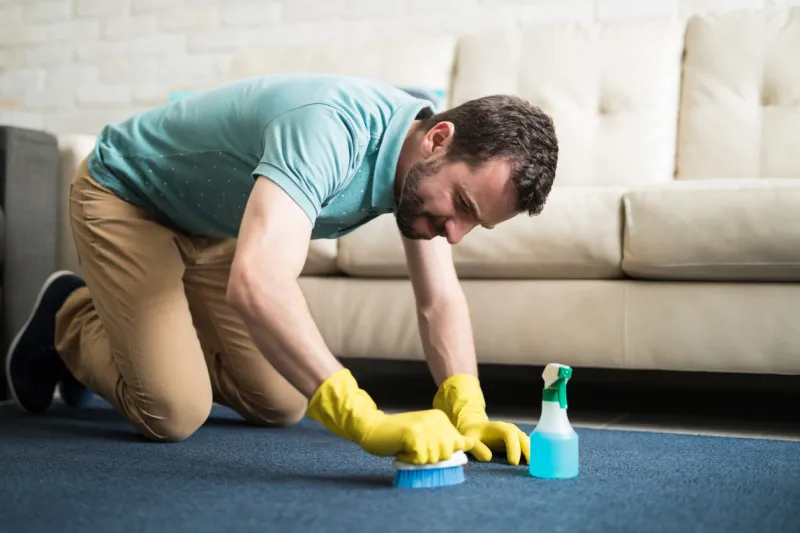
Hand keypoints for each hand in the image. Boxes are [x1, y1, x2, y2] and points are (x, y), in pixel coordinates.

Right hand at [306, 368, 475, 463]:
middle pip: (447, 454)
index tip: (477, 457)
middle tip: (416, 450)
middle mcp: (436, 420)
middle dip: (432, 458)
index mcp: (441, 418)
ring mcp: (425, 426)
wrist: (372, 428)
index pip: (462, 441)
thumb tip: (471, 445)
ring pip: (433, 459)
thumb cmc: (398, 436)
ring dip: (418, 459)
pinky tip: (401, 450)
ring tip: (407, 448)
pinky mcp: (413, 435)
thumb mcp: (426, 435)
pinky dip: (408, 460)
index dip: (466, 450)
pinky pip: (419, 460)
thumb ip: (445, 440)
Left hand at [433, 374, 529, 465]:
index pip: (510, 434)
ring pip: (528, 443)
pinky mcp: (519, 442)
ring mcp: (517, 435)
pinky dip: (532, 456)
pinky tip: (534, 467)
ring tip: (534, 469)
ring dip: (532, 454)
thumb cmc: (473, 434)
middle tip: (529, 467)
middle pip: (523, 438)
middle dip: (527, 452)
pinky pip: (528, 448)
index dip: (513, 447)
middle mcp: (511, 430)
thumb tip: (488, 458)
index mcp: (499, 427)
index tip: (513, 463)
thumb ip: (476, 447)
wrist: (476, 428)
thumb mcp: (470, 439)